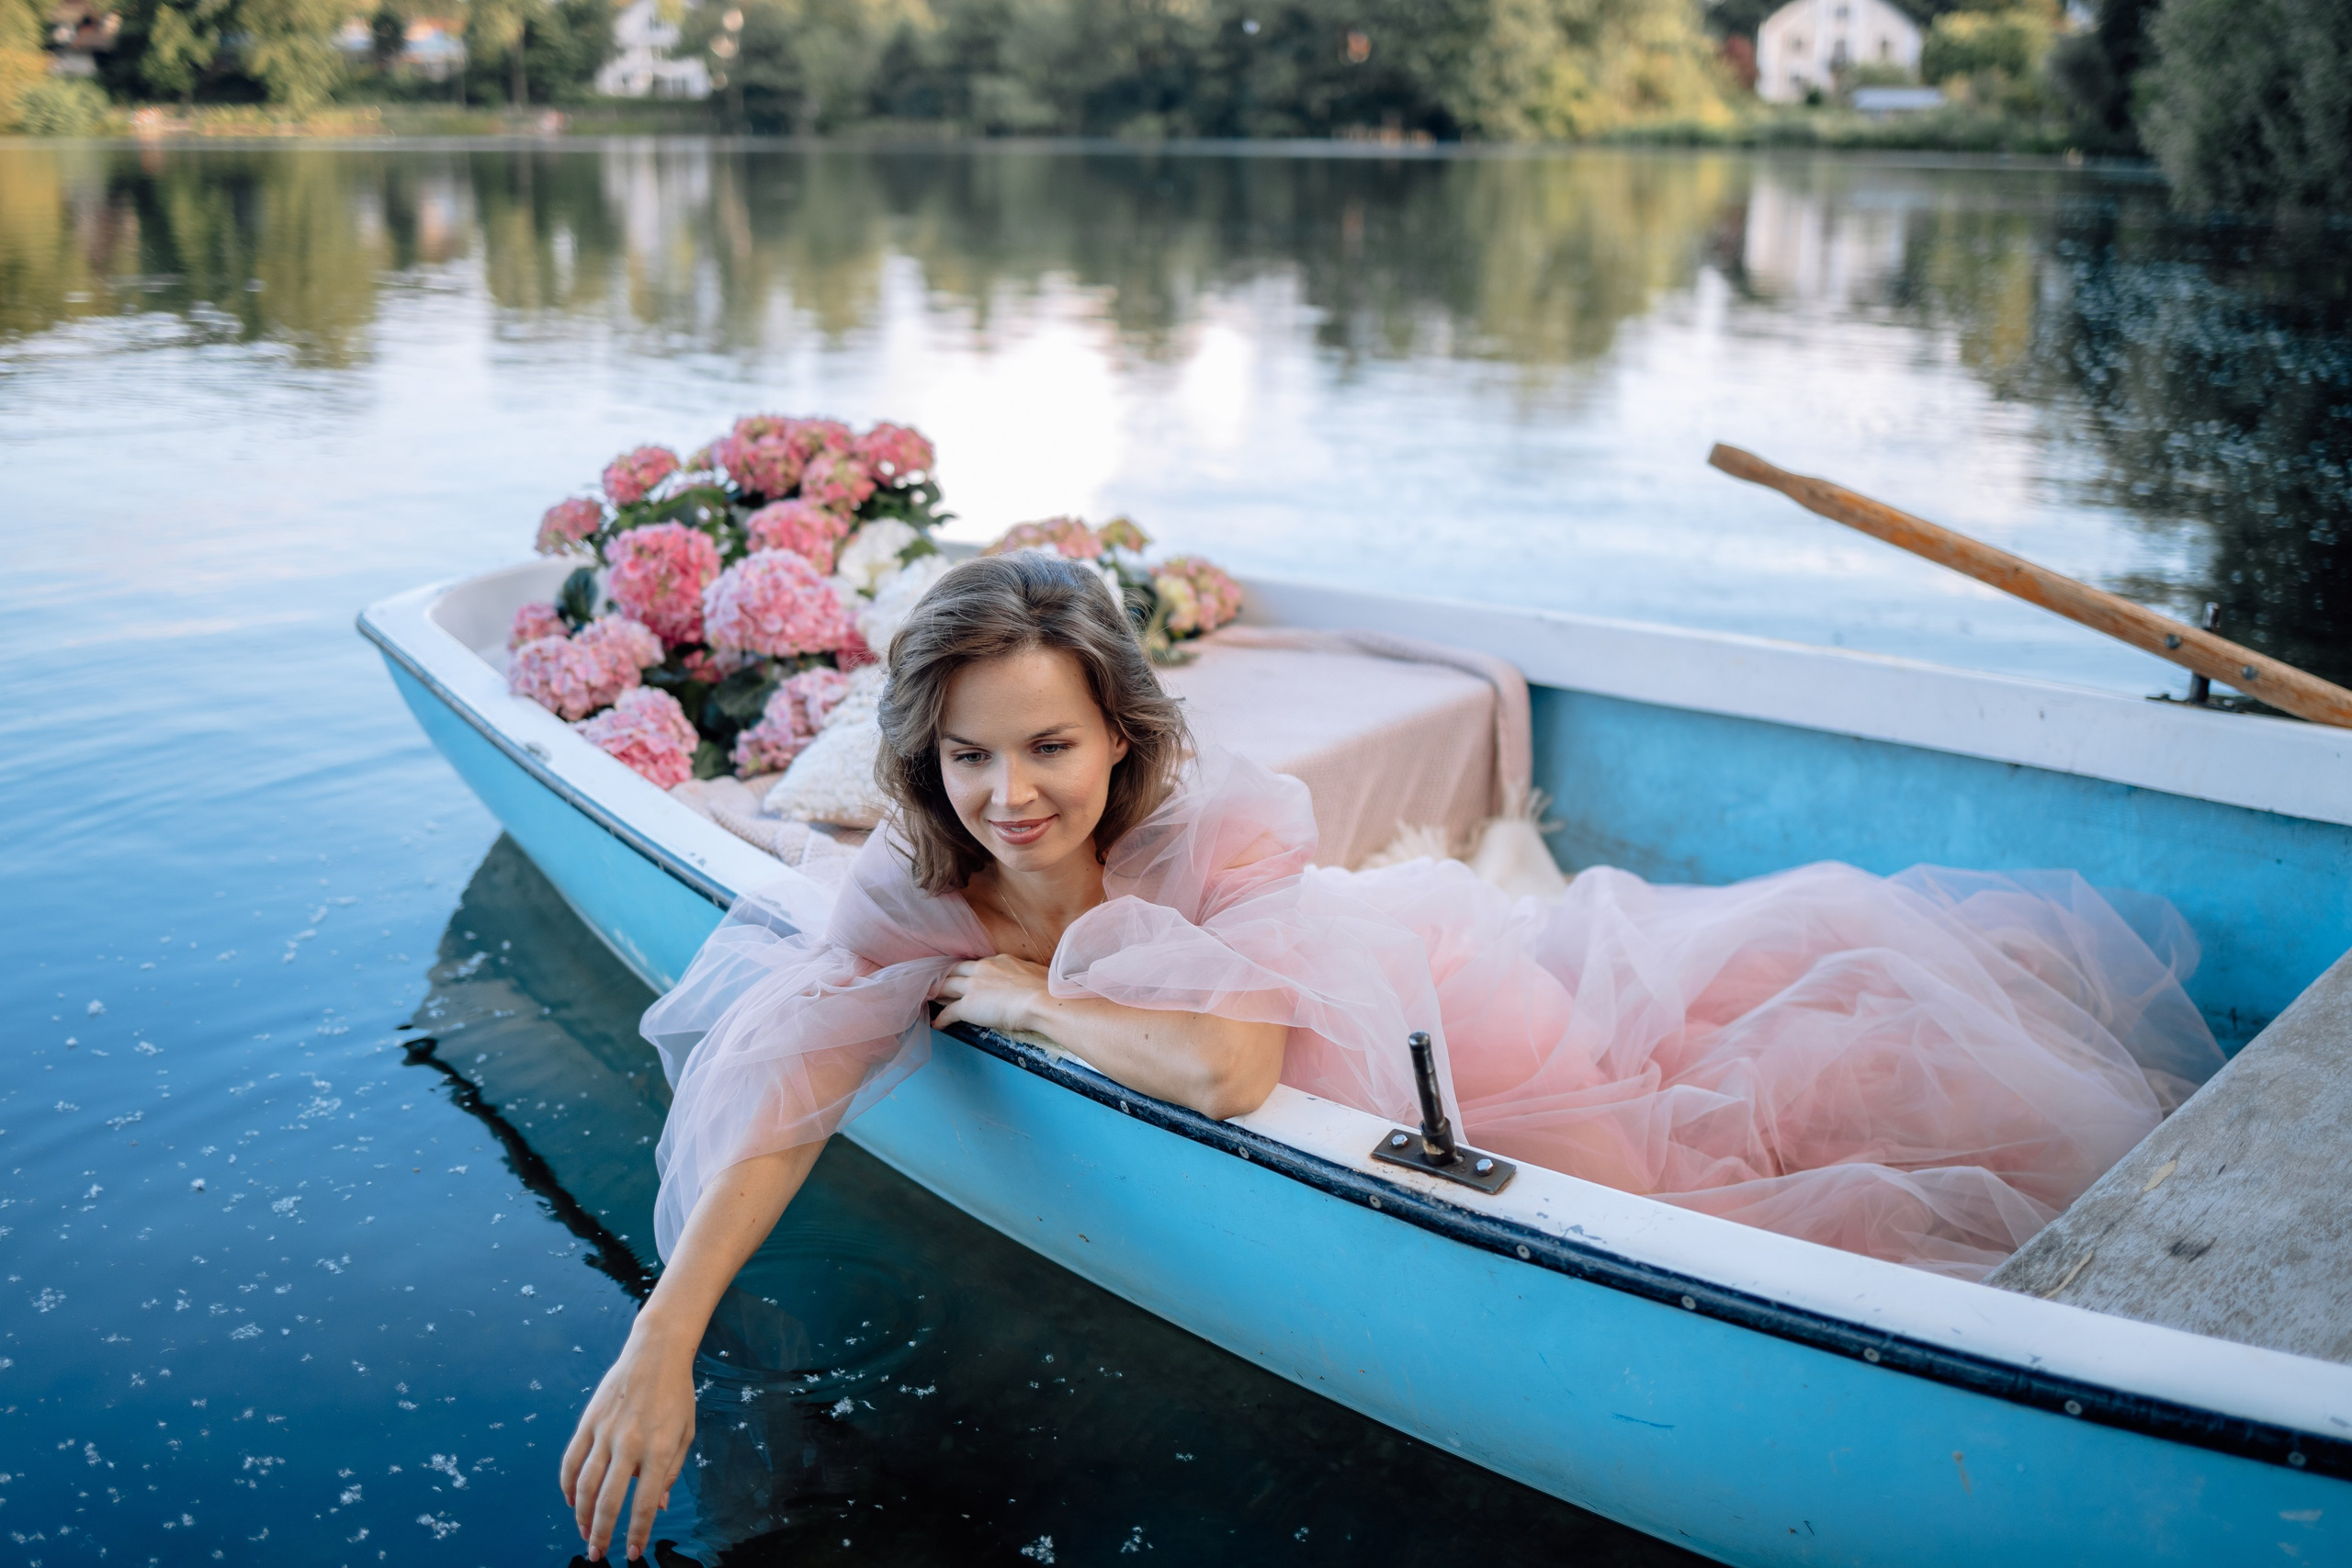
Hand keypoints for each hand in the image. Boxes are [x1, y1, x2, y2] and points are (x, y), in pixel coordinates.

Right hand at [560, 1316, 697, 1561]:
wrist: (656, 1352)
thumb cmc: (676, 1394)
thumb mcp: (685, 1433)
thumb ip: (671, 1471)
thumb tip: (659, 1505)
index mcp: (658, 1448)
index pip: (644, 1502)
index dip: (636, 1533)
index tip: (631, 1553)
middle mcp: (629, 1443)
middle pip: (609, 1500)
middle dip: (602, 1533)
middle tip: (598, 1554)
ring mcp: (605, 1431)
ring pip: (585, 1484)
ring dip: (581, 1514)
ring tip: (584, 1533)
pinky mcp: (588, 1421)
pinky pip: (571, 1460)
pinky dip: (567, 1485)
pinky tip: (570, 1501)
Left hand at [930, 954, 1051, 1034]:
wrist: (1043, 1000)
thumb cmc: (1047, 988)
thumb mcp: (1032, 972)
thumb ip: (1022, 974)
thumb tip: (1027, 980)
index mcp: (998, 961)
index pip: (975, 964)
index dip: (965, 971)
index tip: (962, 975)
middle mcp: (982, 969)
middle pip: (954, 970)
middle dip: (944, 976)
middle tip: (935, 983)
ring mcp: (973, 986)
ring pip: (945, 986)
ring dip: (936, 992)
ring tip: (928, 998)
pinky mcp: (968, 1005)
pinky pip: (949, 1012)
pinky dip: (941, 1018)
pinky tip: (937, 1024)